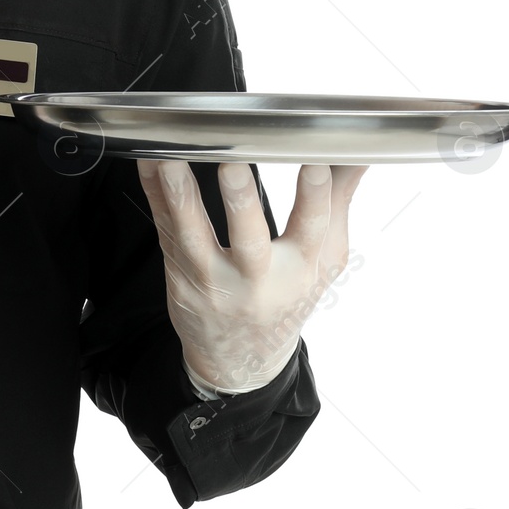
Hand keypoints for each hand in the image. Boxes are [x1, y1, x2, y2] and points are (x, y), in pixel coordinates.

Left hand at [135, 159, 366, 393]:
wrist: (242, 357)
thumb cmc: (289, 297)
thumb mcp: (325, 261)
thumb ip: (338, 202)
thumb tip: (359, 151)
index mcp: (301, 270)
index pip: (312, 231)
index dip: (315, 197)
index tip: (316, 163)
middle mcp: (258, 279)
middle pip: (249, 240)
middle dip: (240, 201)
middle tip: (232, 165)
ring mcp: (215, 281)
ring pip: (194, 236)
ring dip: (181, 196)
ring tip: (171, 161)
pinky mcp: (182, 277)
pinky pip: (166, 231)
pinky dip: (155, 196)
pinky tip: (149, 165)